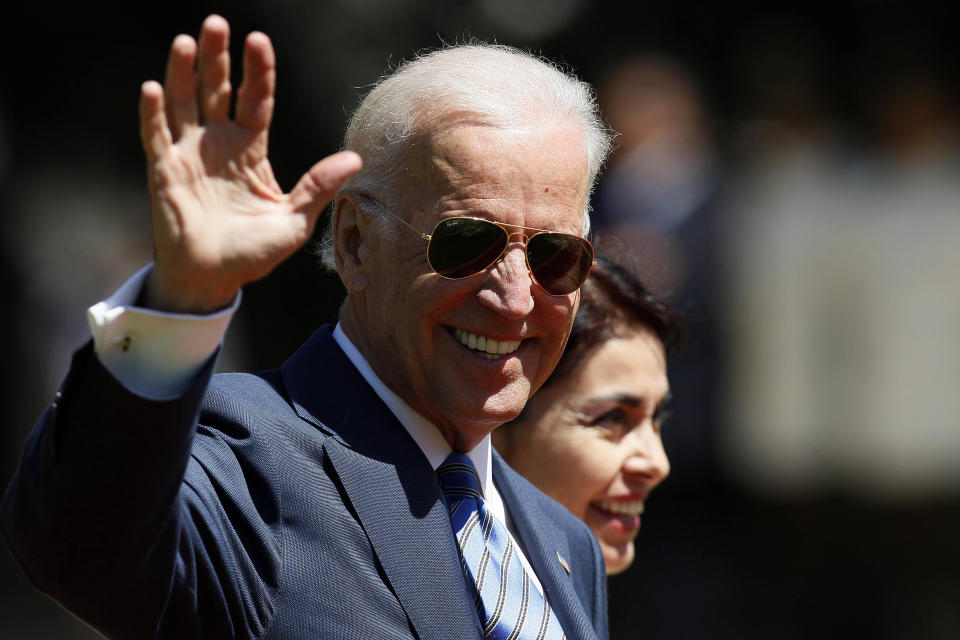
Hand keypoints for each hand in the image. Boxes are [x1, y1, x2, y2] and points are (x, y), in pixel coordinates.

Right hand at [138, 15, 360, 312]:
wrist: (214, 279)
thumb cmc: (254, 252)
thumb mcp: (295, 220)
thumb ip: (319, 187)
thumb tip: (356, 158)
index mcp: (251, 150)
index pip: (255, 100)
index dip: (257, 72)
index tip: (258, 41)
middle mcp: (219, 143)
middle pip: (217, 91)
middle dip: (217, 58)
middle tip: (216, 23)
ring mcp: (189, 154)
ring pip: (184, 103)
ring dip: (183, 72)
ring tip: (186, 41)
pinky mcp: (164, 171)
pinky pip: (156, 136)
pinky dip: (154, 113)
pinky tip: (154, 88)